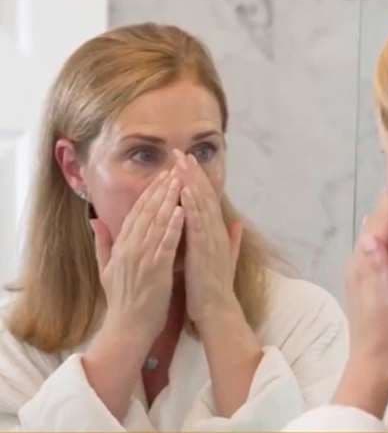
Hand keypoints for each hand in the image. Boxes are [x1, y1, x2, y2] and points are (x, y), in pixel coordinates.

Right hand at [90, 168, 183, 344]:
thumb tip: (94, 219)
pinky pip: (165, 244)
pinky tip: (182, 211)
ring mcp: (141, 259)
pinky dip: (173, 226)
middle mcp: (129, 249)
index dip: (148, 193)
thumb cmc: (123, 300)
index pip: (136, 213)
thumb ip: (102, 243)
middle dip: (160, 190)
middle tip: (173, 170)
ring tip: (180, 182)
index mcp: (121, 247)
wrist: (127, 328)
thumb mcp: (106, 269)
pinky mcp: (154, 270)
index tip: (161, 175)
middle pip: (146, 213)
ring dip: (169, 201)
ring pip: (156, 224)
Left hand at [174, 150, 262, 417]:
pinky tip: (183, 191)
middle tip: (180, 152)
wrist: (217, 311)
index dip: (196, 180)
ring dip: (190, 182)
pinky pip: (197, 223)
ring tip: (180, 163)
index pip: (205, 201)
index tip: (185, 162)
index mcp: (214, 234)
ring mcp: (211, 240)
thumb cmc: (213, 288)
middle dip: (191, 173)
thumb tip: (239, 224)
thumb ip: (231, 241)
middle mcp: (214, 233)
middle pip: (203, 196)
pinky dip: (191, 205)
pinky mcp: (204, 250)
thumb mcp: (222, 260)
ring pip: (201, 205)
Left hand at [348, 193, 387, 364]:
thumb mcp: (384, 298)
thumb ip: (377, 265)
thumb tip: (369, 232)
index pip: (381, 218)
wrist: (377, 362)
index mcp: (365, 259)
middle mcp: (364, 257)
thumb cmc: (386, 331)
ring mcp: (372, 267)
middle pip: (384, 221)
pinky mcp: (382, 277)